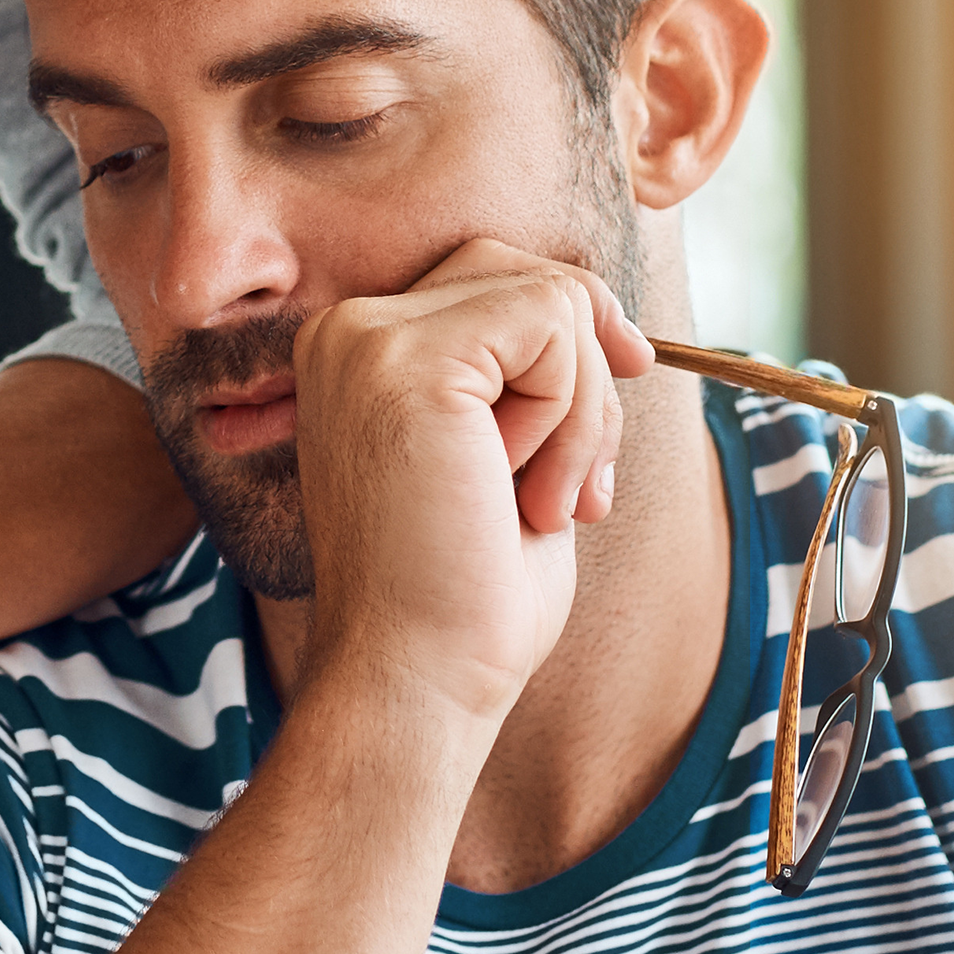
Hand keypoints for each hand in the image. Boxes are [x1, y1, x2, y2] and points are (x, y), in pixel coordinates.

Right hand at [288, 242, 648, 727]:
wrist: (418, 678)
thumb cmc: (466, 593)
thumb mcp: (508, 457)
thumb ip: (528, 377)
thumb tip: (608, 317)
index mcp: (356, 353)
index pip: (497, 282)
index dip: (575, 346)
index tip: (596, 446)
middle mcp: (345, 332)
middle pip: (529, 275)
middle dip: (589, 374)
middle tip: (579, 489)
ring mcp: (366, 340)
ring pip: (554, 299)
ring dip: (584, 413)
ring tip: (543, 505)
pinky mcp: (403, 360)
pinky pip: (551, 323)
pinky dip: (574, 415)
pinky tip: (530, 494)